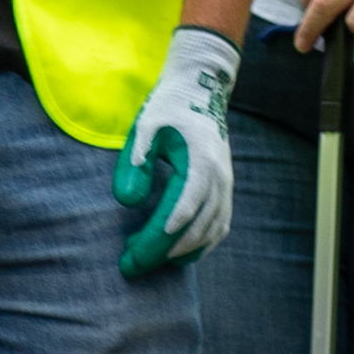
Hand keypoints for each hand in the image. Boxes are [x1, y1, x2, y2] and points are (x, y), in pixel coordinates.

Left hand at [111, 26, 240, 277]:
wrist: (201, 87)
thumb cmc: (168, 106)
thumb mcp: (144, 127)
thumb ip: (134, 163)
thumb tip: (126, 203)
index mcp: (200, 163)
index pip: (180, 211)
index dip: (158, 238)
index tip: (133, 254)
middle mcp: (219, 178)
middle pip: (195, 228)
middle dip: (162, 252)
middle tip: (130, 267)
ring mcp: (226, 184)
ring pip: (211, 232)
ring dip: (181, 252)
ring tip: (147, 261)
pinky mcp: (225, 188)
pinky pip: (218, 225)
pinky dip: (200, 244)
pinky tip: (175, 253)